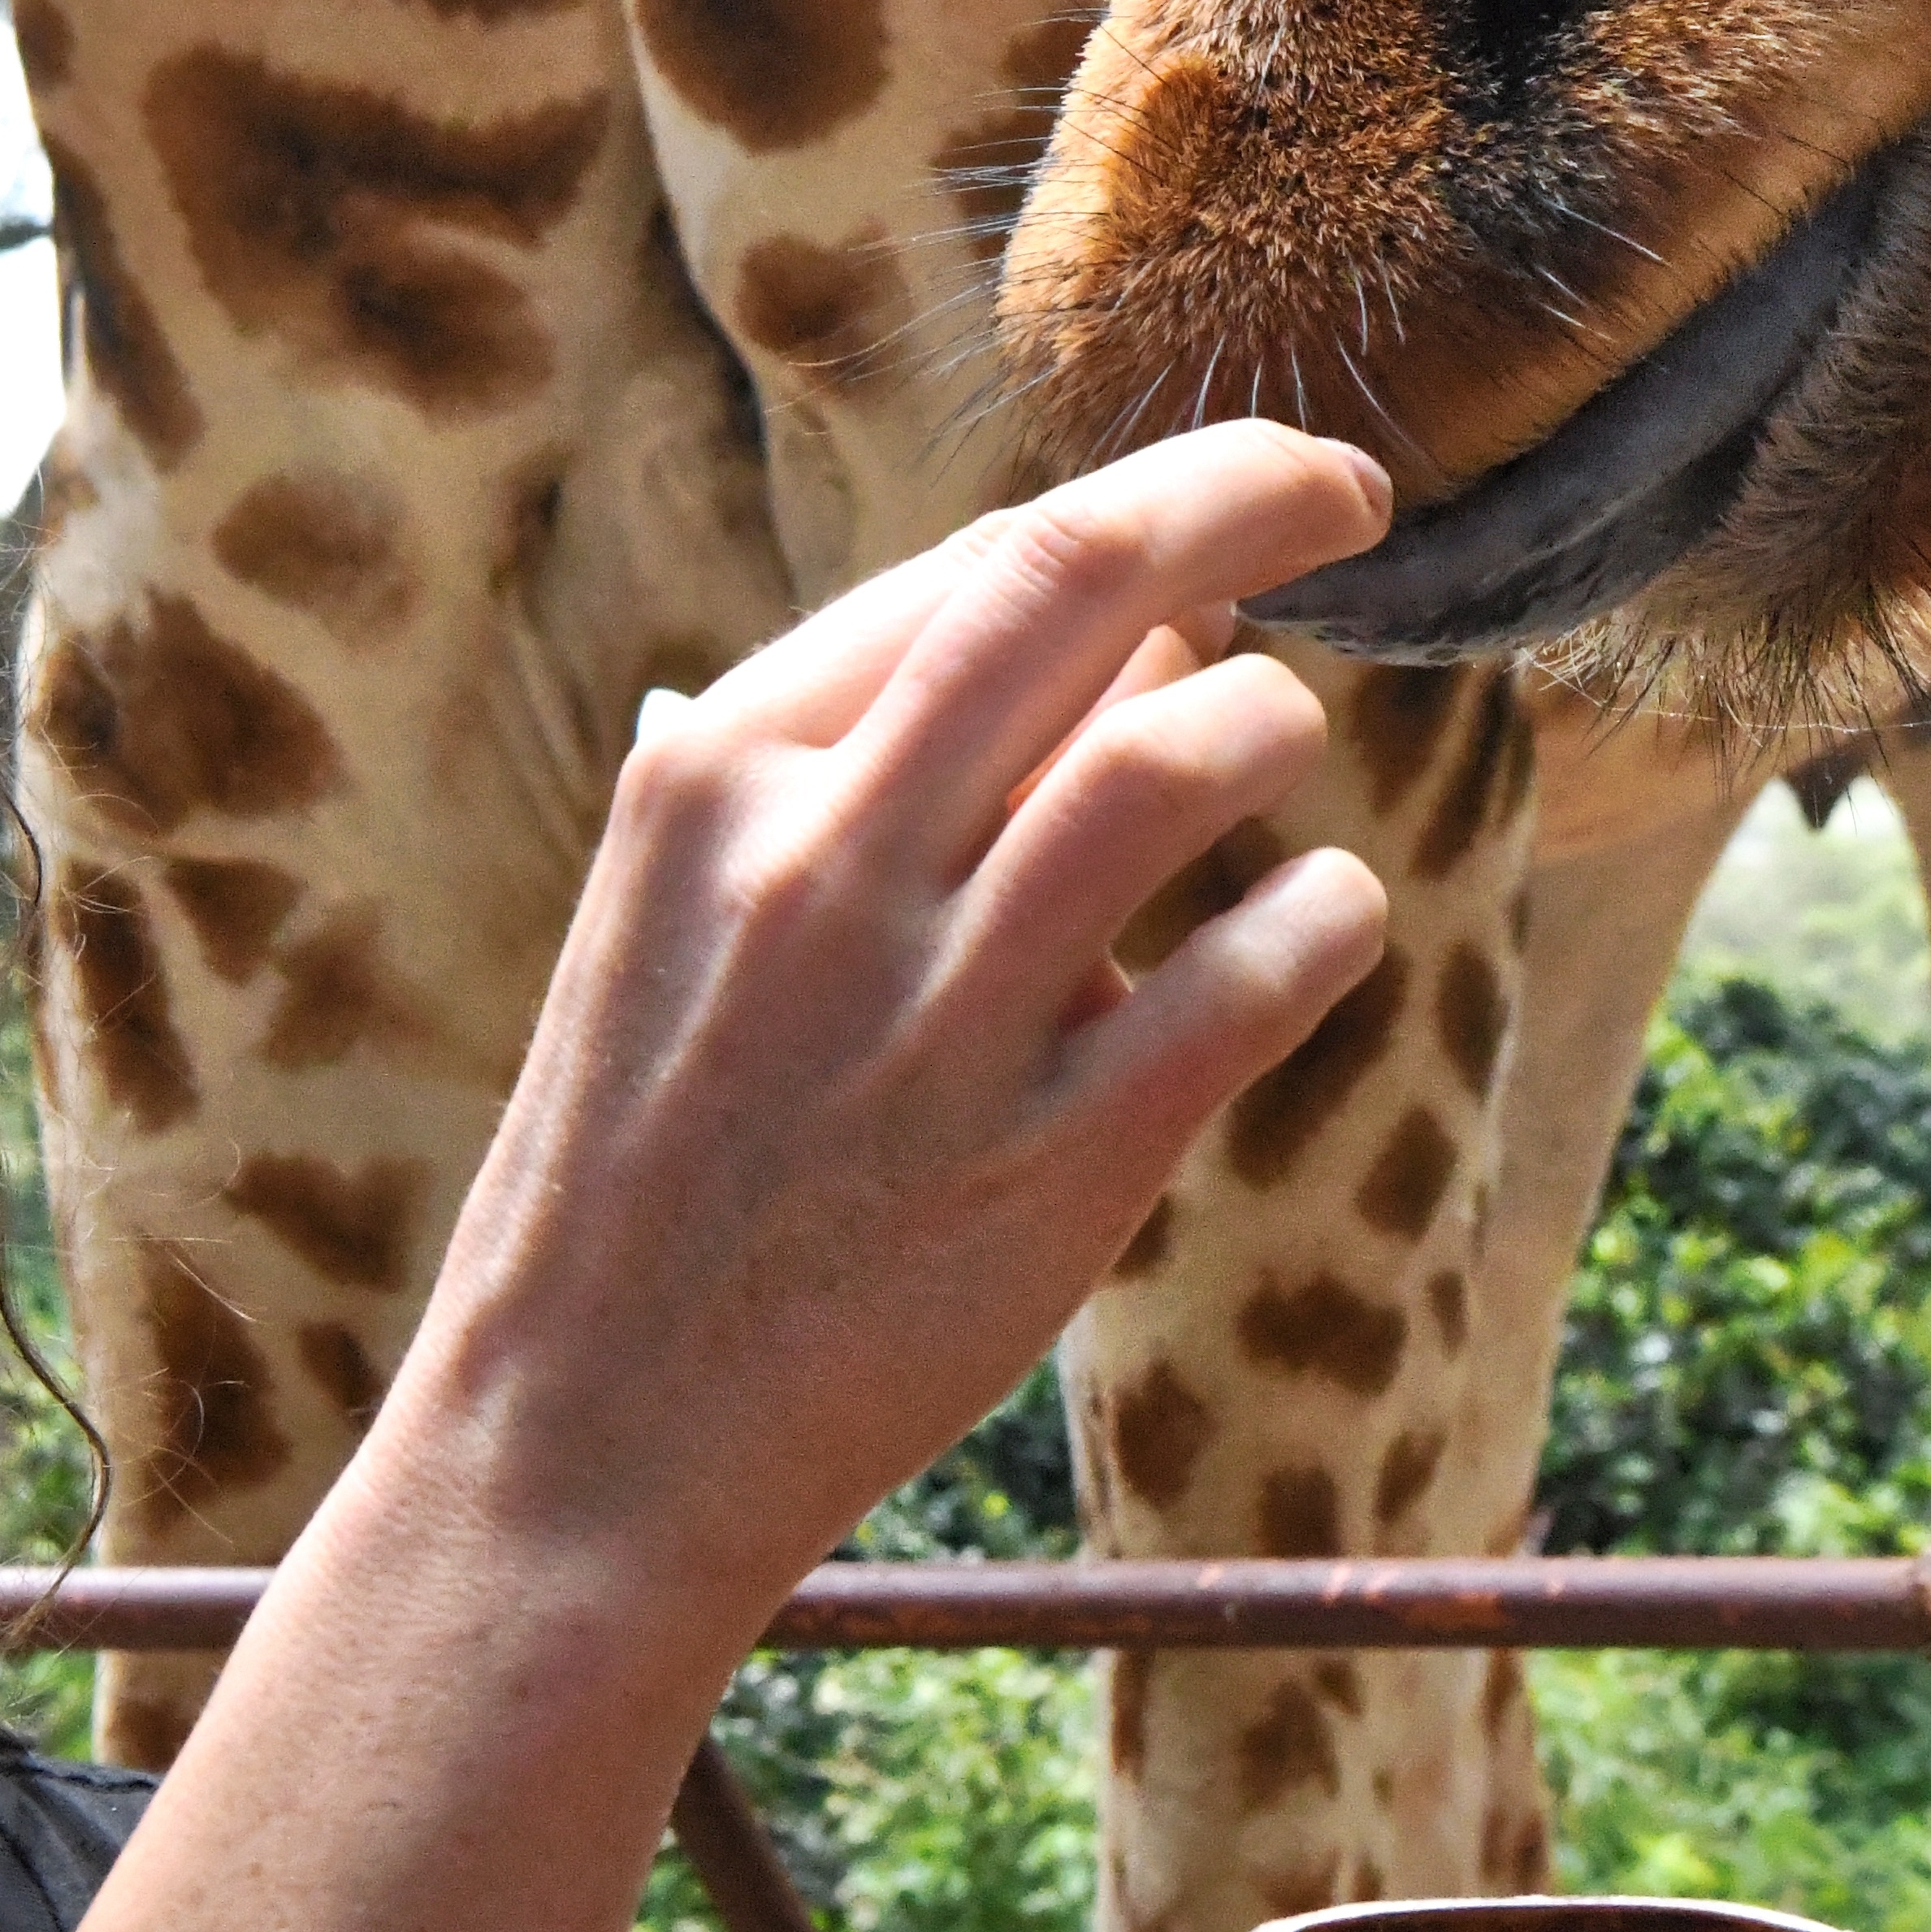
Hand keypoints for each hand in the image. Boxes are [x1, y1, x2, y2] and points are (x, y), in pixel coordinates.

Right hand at [374, 425, 1394, 1623]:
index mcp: (716, 776)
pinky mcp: (1046, 1166)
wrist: (580, 1439)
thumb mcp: (686, 920)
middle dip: (1249, 493)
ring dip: (1273, 725)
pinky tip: (1321, 925)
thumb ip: (862, 772)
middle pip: (1076, 583)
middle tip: (1350, 492)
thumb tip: (1133, 638)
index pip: (975, 566)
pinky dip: (1323, 920)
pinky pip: (1251, 978)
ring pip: (1178, 759)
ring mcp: (932, 1016)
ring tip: (1286, 753)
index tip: (1244, 508)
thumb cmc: (652, 1164)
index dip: (1147, 508)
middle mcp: (819, 863)